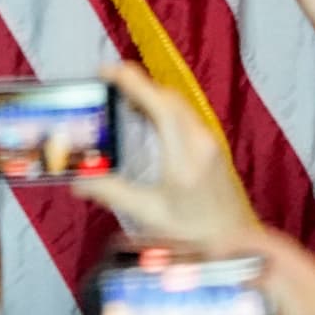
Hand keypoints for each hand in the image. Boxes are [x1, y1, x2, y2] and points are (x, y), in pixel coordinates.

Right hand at [71, 64, 252, 242]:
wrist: (235, 242)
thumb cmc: (195, 233)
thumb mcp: (147, 214)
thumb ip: (110, 192)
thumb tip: (78, 180)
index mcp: (184, 158)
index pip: (159, 106)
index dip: (132, 83)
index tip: (105, 72)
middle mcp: (200, 142)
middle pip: (167, 97)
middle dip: (136, 84)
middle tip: (105, 84)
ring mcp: (209, 141)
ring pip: (177, 102)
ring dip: (149, 94)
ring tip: (120, 96)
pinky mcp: (211, 145)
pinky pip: (183, 113)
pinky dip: (161, 106)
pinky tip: (145, 116)